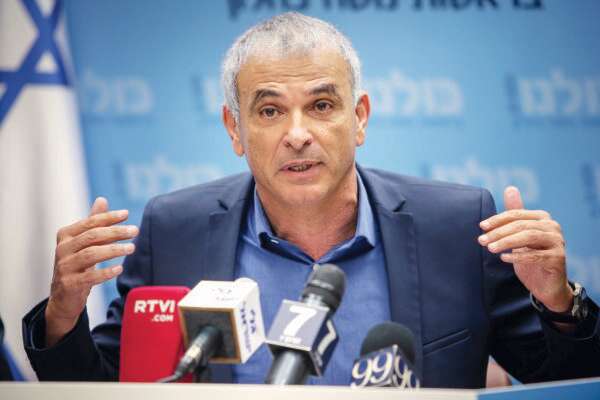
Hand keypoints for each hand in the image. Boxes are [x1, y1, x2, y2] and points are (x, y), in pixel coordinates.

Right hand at [45, 197, 138, 345]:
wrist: (63, 297)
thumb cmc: (77, 264)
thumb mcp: (83, 243)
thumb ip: (92, 223)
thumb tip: (102, 199)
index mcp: (66, 235)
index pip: (90, 222)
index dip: (108, 217)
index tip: (127, 214)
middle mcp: (62, 249)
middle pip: (92, 236)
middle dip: (116, 232)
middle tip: (135, 230)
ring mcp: (64, 267)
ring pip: (91, 254)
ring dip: (114, 250)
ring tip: (132, 248)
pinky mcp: (69, 284)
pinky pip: (90, 277)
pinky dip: (106, 272)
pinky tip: (120, 268)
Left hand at [478, 187, 572, 313]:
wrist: (546, 284)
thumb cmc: (530, 256)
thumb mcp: (519, 235)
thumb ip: (515, 214)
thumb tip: (510, 188)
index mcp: (542, 218)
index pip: (516, 214)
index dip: (497, 220)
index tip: (481, 226)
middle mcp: (552, 227)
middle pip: (521, 225)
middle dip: (498, 232)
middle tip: (481, 240)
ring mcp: (557, 242)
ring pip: (528, 237)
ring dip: (506, 242)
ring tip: (490, 248)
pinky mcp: (558, 258)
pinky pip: (535, 255)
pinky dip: (518, 256)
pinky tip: (503, 258)